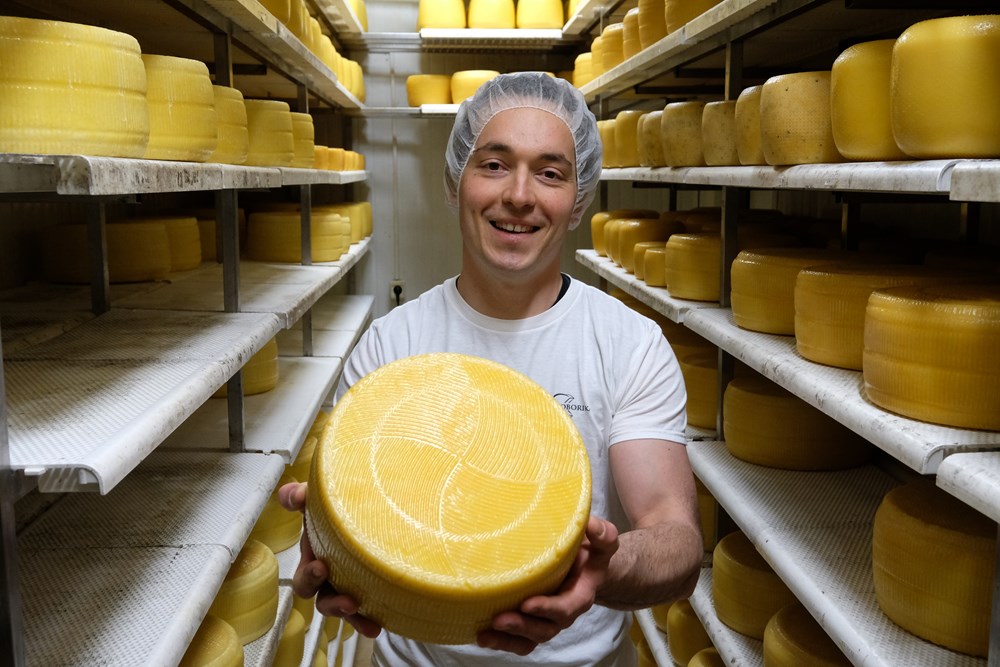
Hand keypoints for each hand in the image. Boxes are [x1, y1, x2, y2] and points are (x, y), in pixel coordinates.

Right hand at [278, 481, 381, 637]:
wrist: (371, 507)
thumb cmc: (339, 506)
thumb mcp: (319, 497)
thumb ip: (302, 495)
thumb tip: (295, 495)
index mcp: (315, 556)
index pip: (305, 575)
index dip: (309, 577)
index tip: (320, 567)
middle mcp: (329, 575)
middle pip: (321, 598)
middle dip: (330, 601)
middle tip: (346, 597)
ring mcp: (348, 584)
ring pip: (342, 608)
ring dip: (348, 615)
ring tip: (362, 617)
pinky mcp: (367, 590)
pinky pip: (365, 611)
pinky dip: (368, 620)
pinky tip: (378, 625)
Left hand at [476, 516, 618, 655]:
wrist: (586, 567)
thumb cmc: (590, 552)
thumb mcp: (602, 541)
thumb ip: (602, 534)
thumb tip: (589, 525)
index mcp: (580, 595)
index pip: (565, 607)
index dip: (547, 608)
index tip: (527, 603)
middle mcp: (562, 613)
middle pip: (544, 629)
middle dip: (521, 626)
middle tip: (499, 619)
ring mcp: (545, 621)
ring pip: (529, 640)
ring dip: (506, 639)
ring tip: (485, 634)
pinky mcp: (530, 621)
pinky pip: (517, 639)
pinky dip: (501, 641)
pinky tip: (481, 635)